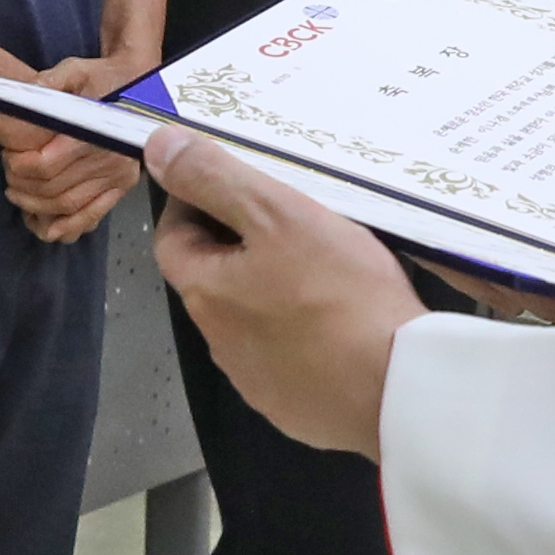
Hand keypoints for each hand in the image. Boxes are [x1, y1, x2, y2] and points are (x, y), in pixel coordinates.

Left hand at [3, 51, 136, 245]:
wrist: (141, 88)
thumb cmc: (104, 78)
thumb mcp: (76, 70)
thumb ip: (51, 81)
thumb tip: (28, 95)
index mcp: (97, 132)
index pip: (48, 164)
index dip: (20, 166)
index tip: (7, 156)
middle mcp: (112, 159)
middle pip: (55, 189)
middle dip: (24, 186)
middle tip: (8, 175)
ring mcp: (119, 177)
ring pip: (69, 206)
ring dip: (37, 206)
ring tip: (18, 195)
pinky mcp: (122, 187)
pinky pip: (92, 215)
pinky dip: (67, 227)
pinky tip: (44, 227)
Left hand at [145, 125, 421, 448]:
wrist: (397, 391)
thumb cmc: (339, 294)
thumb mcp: (279, 216)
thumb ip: (216, 178)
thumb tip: (157, 147)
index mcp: (205, 293)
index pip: (173, 237)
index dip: (195, 202)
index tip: (236, 180)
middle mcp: (220, 342)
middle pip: (214, 277)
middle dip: (241, 243)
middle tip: (290, 214)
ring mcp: (258, 381)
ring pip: (253, 318)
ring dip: (274, 288)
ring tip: (325, 262)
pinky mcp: (297, 406)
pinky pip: (290, 357)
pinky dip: (305, 331)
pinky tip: (344, 316)